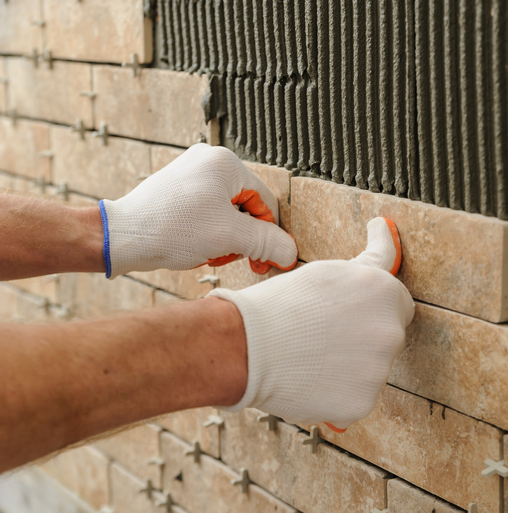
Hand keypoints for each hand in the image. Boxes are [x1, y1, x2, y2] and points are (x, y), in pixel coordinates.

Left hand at [100, 143, 296, 277]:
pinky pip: (209, 212)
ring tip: (211, 253)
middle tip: (239, 260)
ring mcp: (192, 172)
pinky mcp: (178, 188)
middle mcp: (209, 160)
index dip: (269, 235)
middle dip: (244, 238)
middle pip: (247, 206)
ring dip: (227, 238)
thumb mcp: (230, 237)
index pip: (266, 202)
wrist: (121, 237)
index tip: (266, 261)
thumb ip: (267, 242)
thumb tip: (291, 253)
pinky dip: (210, 232)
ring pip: (229, 212)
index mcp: (225, 162)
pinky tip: (198, 248)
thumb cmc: (171, 229)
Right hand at [208, 218, 414, 429]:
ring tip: (312, 358)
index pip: (399, 305)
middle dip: (363, 339)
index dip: (370, 310)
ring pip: (371, 371)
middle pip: (387, 339)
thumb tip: (384, 226)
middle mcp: (391, 332)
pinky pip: (357, 399)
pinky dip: (338, 394)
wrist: (245, 346)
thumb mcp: (331, 271)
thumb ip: (371, 258)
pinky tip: (311, 380)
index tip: (347, 315)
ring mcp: (379, 371)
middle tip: (323, 337)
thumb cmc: (282, 303)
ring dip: (350, 368)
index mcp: (387, 293)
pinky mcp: (362, 403)